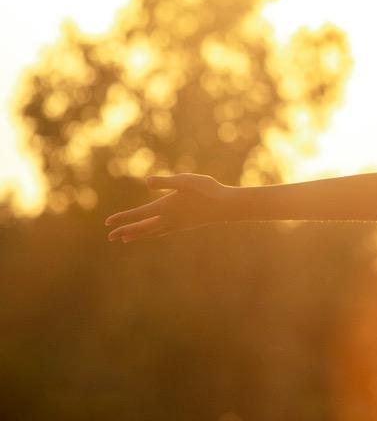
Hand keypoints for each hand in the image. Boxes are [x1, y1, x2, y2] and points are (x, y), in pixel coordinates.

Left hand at [104, 173, 232, 242]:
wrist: (225, 207)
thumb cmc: (206, 190)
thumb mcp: (185, 181)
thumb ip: (166, 182)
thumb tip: (147, 182)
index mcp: (165, 207)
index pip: (139, 215)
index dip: (123, 218)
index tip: (108, 223)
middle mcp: (168, 219)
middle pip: (142, 228)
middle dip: (125, 231)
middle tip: (110, 237)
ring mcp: (176, 224)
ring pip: (151, 232)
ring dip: (137, 235)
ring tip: (125, 239)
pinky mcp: (184, 225)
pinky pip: (162, 232)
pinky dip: (152, 234)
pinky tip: (153, 233)